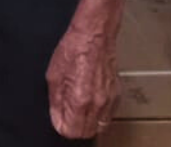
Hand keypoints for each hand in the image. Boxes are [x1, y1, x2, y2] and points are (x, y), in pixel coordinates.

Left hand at [46, 22, 120, 138]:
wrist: (94, 37)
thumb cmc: (72, 51)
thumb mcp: (54, 75)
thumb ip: (56, 100)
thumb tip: (57, 118)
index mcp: (80, 99)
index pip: (72, 131)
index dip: (62, 126)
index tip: (58, 119)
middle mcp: (98, 104)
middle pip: (87, 133)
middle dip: (75, 128)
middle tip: (66, 115)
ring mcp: (110, 101)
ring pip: (99, 127)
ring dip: (88, 123)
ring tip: (78, 110)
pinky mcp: (117, 96)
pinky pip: (108, 116)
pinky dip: (98, 115)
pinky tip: (89, 102)